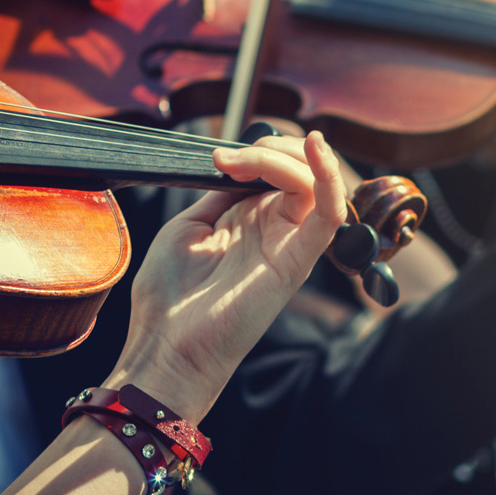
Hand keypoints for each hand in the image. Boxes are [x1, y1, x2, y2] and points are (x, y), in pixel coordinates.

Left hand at [105, 133, 346, 423]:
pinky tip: (315, 149)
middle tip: (230, 158)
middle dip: (272, 147)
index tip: (217, 155)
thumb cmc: (170, 298)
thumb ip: (219, 195)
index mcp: (250, 221)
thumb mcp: (188, 227)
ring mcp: (289, 245)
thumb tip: (237, 165)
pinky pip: (330, 214)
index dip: (258, 150)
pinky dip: (329, 177)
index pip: (277, 169)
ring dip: (286, 157)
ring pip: (315, 183)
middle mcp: (276, 230)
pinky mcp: (297, 261)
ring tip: (248, 160)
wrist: (165, 347)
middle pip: (300, 170)